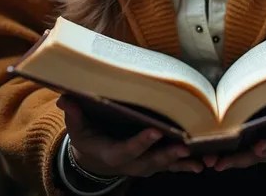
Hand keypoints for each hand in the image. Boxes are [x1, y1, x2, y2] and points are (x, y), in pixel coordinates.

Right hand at [56, 96, 202, 177]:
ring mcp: (143, 165)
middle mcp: (131, 163)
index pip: (128, 149)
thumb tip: (65, 98)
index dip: (141, 142)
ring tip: (199, 158)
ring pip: (164, 165)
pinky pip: (171, 167)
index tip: (156, 131)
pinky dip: (186, 166)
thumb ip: (74, 115)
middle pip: (151, 161)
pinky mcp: (153, 164)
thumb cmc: (87, 137)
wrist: (93, 159)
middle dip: (168, 154)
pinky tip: (200, 165)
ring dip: (182, 162)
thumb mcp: (77, 128)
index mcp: (113, 153)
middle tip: (184, 146)